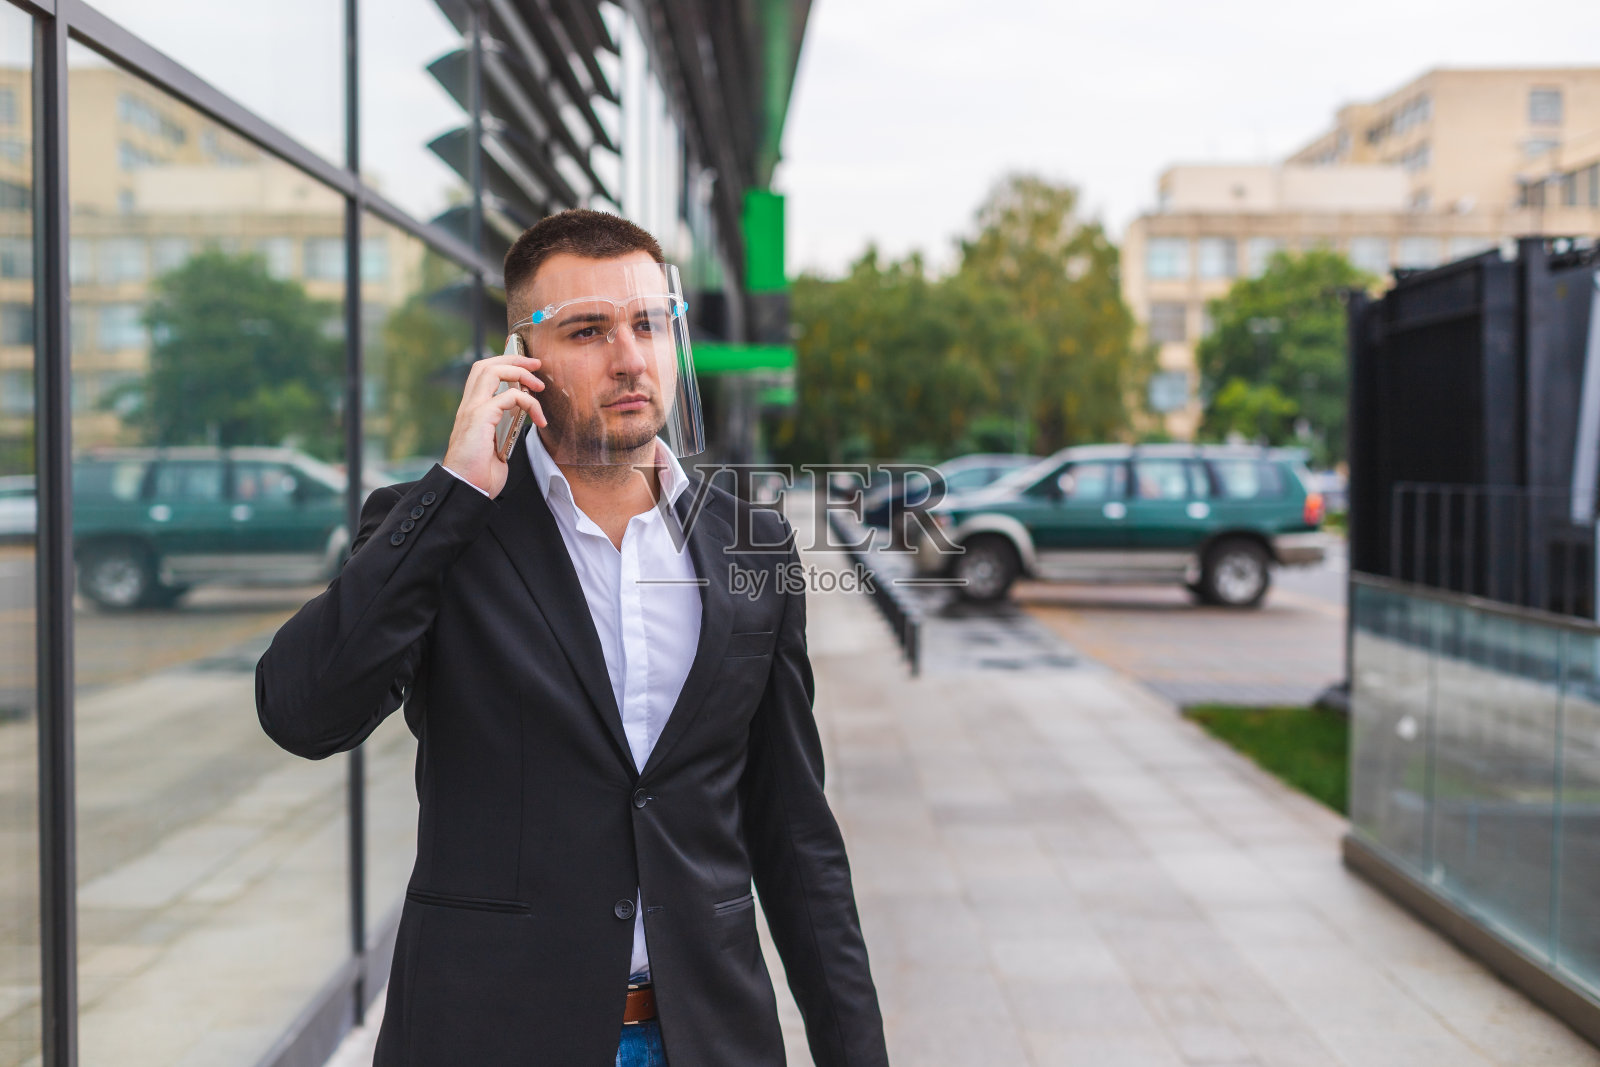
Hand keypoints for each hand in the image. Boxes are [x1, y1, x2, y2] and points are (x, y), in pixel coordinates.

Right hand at [441, 353, 545, 496]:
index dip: (504, 364)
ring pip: (492, 371)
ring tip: (539, 385)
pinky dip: (529, 403)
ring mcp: (472, 410)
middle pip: (485, 365)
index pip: (483, 375)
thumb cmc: (480, 475)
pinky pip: (508, 397)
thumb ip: (504, 429)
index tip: (528, 368)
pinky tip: (540, 418)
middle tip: (536, 364)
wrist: (466, 490)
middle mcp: (469, 407)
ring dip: (520, 373)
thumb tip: (521, 420)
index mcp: (472, 412)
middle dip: (513, 359)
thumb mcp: (496, 446)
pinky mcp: (480, 418)